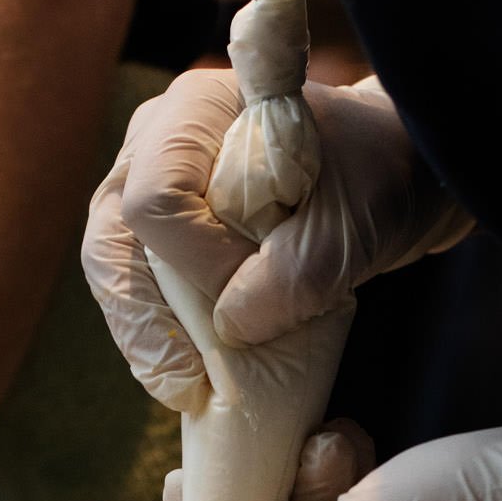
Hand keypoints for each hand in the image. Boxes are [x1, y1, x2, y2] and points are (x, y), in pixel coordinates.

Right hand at [82, 68, 472, 411]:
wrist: (390, 179)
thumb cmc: (373, 181)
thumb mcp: (348, 229)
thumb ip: (292, 276)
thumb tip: (228, 328)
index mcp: (196, 112)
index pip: (157, 199)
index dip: (199, 263)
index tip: (258, 293)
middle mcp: (155, 141)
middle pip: (111, 237)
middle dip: (143, 317)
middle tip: (185, 383)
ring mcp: (150, 184)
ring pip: (114, 269)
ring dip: (147, 335)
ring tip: (187, 388)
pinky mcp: (162, 232)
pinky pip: (137, 288)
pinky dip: (161, 336)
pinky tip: (192, 376)